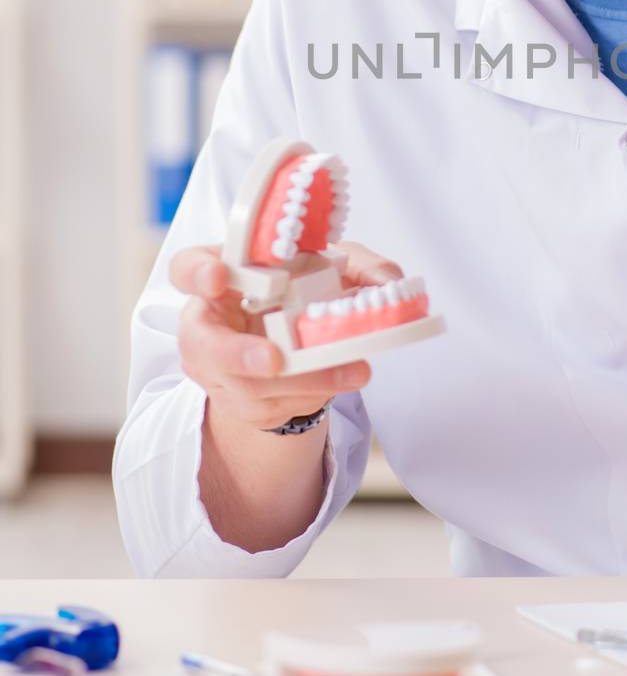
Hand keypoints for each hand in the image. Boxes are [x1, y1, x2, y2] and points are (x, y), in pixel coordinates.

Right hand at [172, 239, 401, 430]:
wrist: (299, 342)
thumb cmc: (305, 291)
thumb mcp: (338, 266)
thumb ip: (363, 267)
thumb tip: (388, 281)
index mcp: (223, 275)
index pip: (188, 267)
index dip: (197, 273)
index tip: (221, 277)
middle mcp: (210, 323)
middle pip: (203, 344)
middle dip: (237, 355)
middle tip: (274, 359)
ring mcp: (220, 368)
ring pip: (245, 386)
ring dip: (300, 383)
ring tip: (351, 372)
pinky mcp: (240, 402)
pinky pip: (269, 408)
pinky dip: (310, 396)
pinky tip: (340, 381)